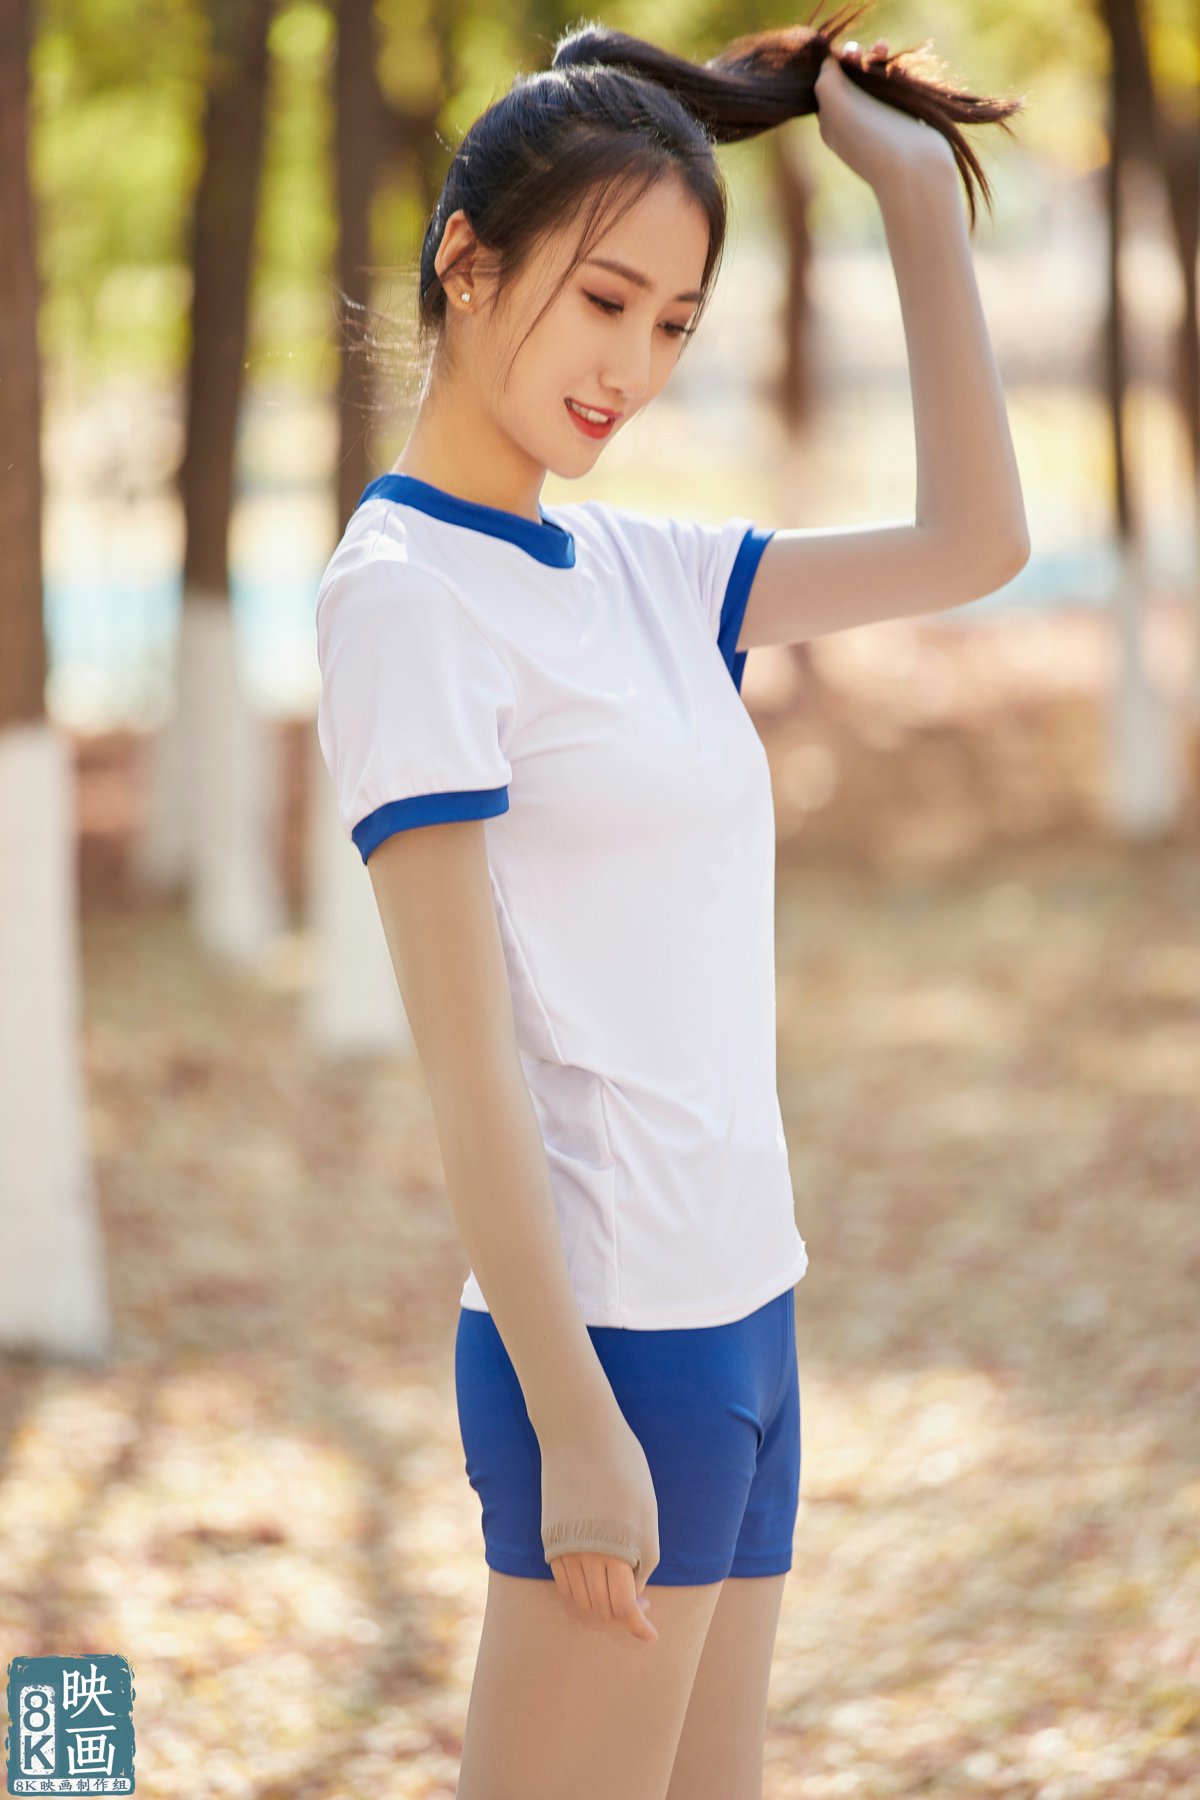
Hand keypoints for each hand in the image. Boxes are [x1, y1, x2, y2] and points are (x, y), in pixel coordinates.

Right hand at [539, 1406, 661, 1643]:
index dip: (639, 1623)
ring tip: (618, 1591)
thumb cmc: (624, 1467)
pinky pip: (564, 1582)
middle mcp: (594, 1552)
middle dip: (623, 1614)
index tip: (650, 1632)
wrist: (580, 1433)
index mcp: (624, 1545)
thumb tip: (633, 1589)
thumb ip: (644, 1555)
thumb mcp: (647, 1512)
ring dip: (600, 1605)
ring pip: (582, 1600)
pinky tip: (595, 1578)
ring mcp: (568, 1546)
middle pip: (604, 1608)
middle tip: (640, 1604)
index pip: (627, 1605)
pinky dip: (580, 1590)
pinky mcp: (550, 1538)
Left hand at [814, 37, 953, 192]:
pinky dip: (899, 73)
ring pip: (875, 80)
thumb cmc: (871, 136)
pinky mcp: (905, 120)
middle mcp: (852, 123)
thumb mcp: (834, 102)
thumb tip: (830, 63)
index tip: (851, 54)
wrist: (915, 170)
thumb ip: (825, 78)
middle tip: (872, 52)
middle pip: (852, 78)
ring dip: (879, 59)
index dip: (838, 62)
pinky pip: (898, 89)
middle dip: (860, 58)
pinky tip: (903, 70)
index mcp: (831, 123)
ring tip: (885, 49)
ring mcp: (879, 122)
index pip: (828, 83)